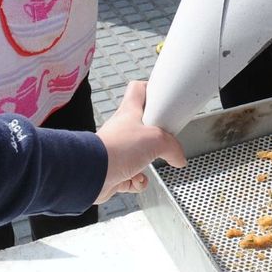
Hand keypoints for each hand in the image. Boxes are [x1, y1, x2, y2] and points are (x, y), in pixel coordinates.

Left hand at [95, 82, 185, 200]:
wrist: (93, 174)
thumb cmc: (117, 148)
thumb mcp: (157, 140)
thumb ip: (172, 147)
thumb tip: (179, 158)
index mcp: (129, 112)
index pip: (138, 90)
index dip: (151, 90)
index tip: (163, 98)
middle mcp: (122, 129)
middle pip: (142, 125)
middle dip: (156, 136)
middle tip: (165, 140)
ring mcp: (116, 150)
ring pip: (138, 154)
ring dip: (148, 163)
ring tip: (150, 163)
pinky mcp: (113, 170)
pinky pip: (131, 176)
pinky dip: (137, 181)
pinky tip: (137, 180)